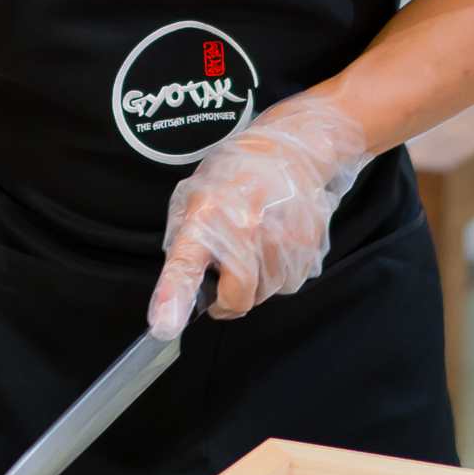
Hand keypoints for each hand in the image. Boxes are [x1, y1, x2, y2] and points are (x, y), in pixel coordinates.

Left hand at [148, 94, 367, 335]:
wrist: (291, 149)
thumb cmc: (235, 173)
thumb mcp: (194, 197)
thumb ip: (186, 243)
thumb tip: (179, 290)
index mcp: (206, 216)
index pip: (186, 263)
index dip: (174, 296)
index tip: (165, 325)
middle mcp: (245, 230)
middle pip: (237, 298)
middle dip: (228, 298)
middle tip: (225, 273)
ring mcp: (281, 240)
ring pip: (265, 293)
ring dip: (256, 281)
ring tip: (256, 240)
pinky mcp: (308, 247)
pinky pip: (287, 282)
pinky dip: (278, 271)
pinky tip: (275, 240)